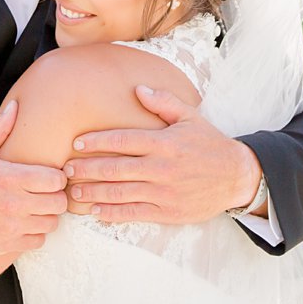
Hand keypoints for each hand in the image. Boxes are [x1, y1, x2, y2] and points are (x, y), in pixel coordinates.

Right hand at [0, 99, 68, 256]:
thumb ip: (0, 128)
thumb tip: (15, 105)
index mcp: (11, 178)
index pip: (56, 180)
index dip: (57, 178)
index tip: (49, 178)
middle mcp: (15, 203)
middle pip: (59, 203)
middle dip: (55, 197)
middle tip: (45, 194)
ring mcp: (12, 226)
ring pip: (51, 223)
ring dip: (46, 216)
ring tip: (35, 210)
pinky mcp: (7, 244)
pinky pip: (38, 241)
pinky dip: (35, 234)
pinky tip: (25, 225)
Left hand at [63, 85, 261, 223]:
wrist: (237, 177)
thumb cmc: (209, 145)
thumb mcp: (191, 117)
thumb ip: (163, 103)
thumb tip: (137, 89)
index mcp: (164, 142)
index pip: (122, 140)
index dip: (96, 142)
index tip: (75, 143)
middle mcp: (162, 168)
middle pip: (115, 168)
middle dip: (87, 169)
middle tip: (65, 170)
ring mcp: (164, 192)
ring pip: (120, 193)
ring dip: (93, 193)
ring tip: (73, 193)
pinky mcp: (168, 212)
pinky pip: (135, 214)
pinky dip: (113, 213)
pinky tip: (96, 212)